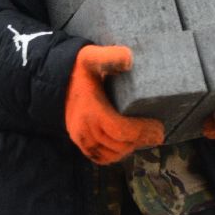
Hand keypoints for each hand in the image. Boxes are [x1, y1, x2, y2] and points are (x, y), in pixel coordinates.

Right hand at [65, 44, 164, 164]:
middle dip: (141, 140)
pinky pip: (99, 157)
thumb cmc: (78, 68)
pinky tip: (126, 145)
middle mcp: (85, 129)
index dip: (142, 132)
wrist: (55, 79)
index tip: (159, 128)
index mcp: (91, 111)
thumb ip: (110, 56)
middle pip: (119, 144)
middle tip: (157, 133)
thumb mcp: (92, 56)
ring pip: (111, 154)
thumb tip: (130, 59)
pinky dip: (115, 155)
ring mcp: (80, 138)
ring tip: (144, 138)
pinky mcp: (79, 142)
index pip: (121, 130)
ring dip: (129, 148)